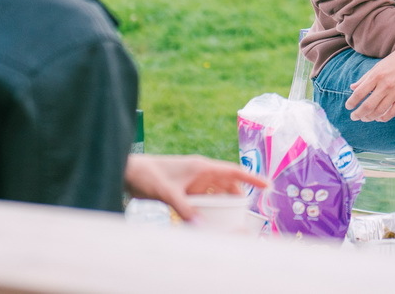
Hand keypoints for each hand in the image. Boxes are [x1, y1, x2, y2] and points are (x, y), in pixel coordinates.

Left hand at [124, 154, 267, 221]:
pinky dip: (209, 208)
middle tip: (246, 211)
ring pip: (215, 192)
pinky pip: (203, 199)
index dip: (251, 177)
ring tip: (231, 218)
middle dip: (238, 196)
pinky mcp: (184, 189)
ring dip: (223, 203)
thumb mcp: (167, 193)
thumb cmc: (147, 175)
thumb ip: (185, 210)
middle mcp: (200, 173)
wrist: (127, 171)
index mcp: (201, 167)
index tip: (267, 185)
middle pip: (227, 184)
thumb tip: (201, 227)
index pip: (233, 171)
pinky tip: (210, 219)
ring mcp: (192, 181)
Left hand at [345, 46, 394, 122]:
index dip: (351, 102)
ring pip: (379, 112)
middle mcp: (385, 85)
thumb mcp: (379, 65)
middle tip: (354, 117)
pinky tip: (379, 118)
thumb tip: (352, 88)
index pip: (359, 93)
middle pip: (368, 106)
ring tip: (365, 118)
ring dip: (370, 117)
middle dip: (358, 114)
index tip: (348, 106)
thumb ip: (365, 77)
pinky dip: (384, 118)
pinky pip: (392, 112)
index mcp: (377, 75)